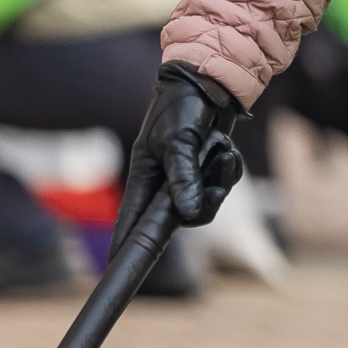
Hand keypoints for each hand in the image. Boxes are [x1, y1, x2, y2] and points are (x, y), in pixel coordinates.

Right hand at [113, 63, 243, 255]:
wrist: (212, 81)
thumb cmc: (183, 106)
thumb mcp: (180, 141)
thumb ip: (183, 178)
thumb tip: (186, 216)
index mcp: (144, 176)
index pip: (131, 220)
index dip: (126, 245)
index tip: (118, 267)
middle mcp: (164, 182)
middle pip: (183, 217)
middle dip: (205, 200)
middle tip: (215, 180)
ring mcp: (188, 177)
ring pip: (208, 200)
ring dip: (220, 176)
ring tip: (220, 149)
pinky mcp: (207, 169)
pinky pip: (223, 183)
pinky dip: (229, 166)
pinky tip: (226, 147)